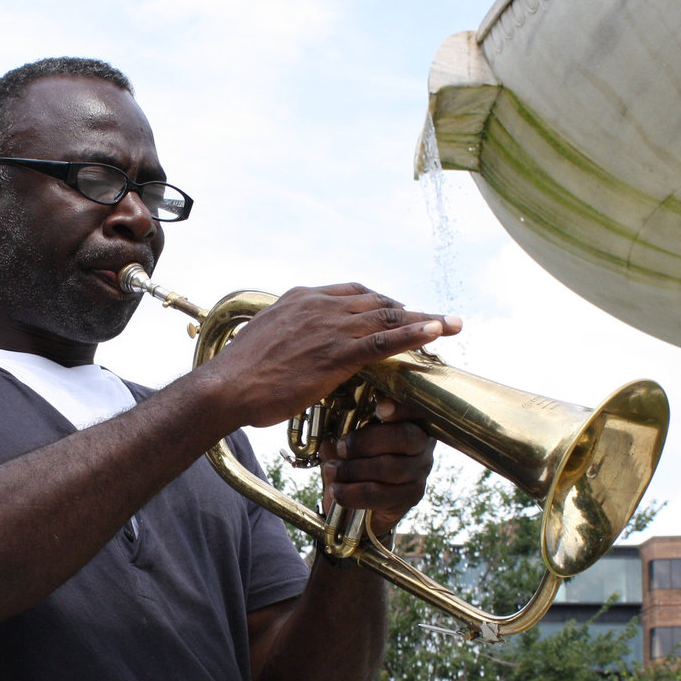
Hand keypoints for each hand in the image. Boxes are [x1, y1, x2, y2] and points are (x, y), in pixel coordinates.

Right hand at [200, 283, 460, 428]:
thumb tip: (295, 346)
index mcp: (302, 299)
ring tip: (453, 324)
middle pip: (377, 302)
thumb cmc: (240, 373)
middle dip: (409, 310)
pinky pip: (384, 341)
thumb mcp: (267, 341)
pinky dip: (414, 334)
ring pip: (388, 317)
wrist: (226, 387)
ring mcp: (330, 328)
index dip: (379, 303)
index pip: (352, 293)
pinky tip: (437, 333)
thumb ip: (289, 335)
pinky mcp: (336, 354)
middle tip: (437, 319)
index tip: (396, 311)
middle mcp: (320, 306)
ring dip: (425, 319)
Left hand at [318, 397, 435, 536]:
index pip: (416, 409)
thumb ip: (345, 431)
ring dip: (354, 469)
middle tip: (340, 447)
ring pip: (391, 467)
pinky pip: (381, 494)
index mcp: (411, 421)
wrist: (359, 502)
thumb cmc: (357, 460)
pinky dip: (354, 493)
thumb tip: (331, 432)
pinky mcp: (410, 497)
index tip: (379, 409)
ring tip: (332, 470)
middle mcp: (422, 445)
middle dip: (366, 442)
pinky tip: (337, 491)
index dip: (401, 408)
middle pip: (404, 437)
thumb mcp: (349, 441)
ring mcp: (420, 472)